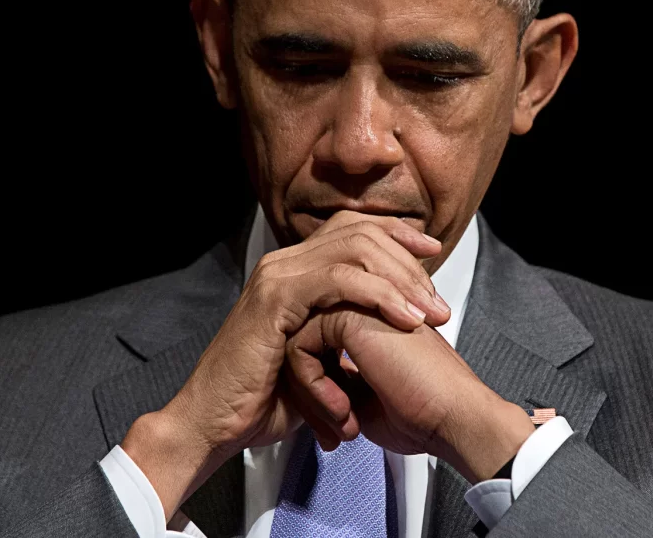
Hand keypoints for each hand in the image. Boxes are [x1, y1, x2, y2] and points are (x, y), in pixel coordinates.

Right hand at [121, 211, 450, 519]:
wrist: (213, 424)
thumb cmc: (260, 401)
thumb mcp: (317, 361)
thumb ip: (345, 336)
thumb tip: (387, 336)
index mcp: (295, 270)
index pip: (354, 229)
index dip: (397, 235)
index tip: (433, 254)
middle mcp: (286, 263)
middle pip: (361, 231)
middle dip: (408, 261)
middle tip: (438, 302)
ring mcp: (278, 275)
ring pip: (355, 249)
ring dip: (400, 279)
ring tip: (430, 314)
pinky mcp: (275, 297)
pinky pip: (337, 279)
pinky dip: (378, 295)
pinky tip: (404, 319)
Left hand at [285, 306, 534, 483]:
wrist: (453, 415)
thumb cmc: (422, 411)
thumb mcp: (362, 393)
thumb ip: (333, 374)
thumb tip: (300, 379)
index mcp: (372, 317)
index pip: (316, 343)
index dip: (318, 389)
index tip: (340, 423)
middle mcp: (364, 304)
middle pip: (301, 339)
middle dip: (309, 393)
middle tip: (334, 429)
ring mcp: (357, 302)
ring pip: (295, 341)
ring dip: (310, 393)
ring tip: (342, 420)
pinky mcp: (350, 312)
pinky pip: (299, 343)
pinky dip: (312, 386)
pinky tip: (342, 408)